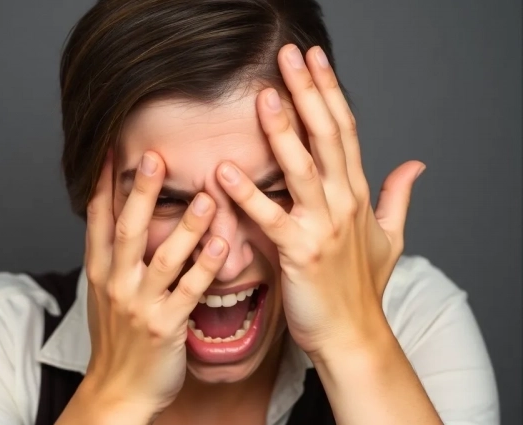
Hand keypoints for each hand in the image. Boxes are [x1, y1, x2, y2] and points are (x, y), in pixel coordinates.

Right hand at [83, 151, 228, 413]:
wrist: (117, 391)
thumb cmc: (116, 340)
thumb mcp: (103, 296)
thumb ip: (112, 259)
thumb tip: (116, 221)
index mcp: (100, 273)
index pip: (97, 221)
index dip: (104, 186)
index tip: (111, 151)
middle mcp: (116, 284)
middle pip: (127, 230)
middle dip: (142, 194)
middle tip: (155, 157)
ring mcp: (139, 306)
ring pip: (163, 258)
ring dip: (185, 226)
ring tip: (206, 196)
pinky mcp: (165, 326)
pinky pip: (189, 291)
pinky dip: (205, 267)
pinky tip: (221, 245)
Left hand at [216, 44, 425, 359]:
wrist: (353, 334)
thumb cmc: (363, 287)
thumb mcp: (390, 237)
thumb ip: (398, 196)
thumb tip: (415, 165)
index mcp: (358, 194)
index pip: (346, 131)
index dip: (330, 91)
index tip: (314, 59)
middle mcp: (344, 203)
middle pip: (329, 137)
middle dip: (310, 93)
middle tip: (290, 56)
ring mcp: (324, 227)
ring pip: (304, 169)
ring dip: (284, 132)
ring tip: (265, 97)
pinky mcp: (300, 254)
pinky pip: (271, 220)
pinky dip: (248, 195)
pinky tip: (225, 171)